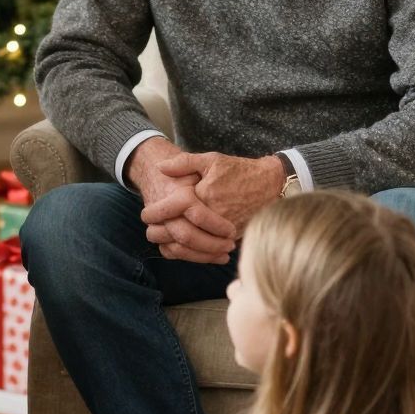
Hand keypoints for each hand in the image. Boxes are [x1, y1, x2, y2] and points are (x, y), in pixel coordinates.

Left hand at [127, 137, 235, 264]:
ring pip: (191, 247)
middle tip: (149, 231)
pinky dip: (191, 253)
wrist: (269, 185)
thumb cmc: (239, 170)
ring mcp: (222, 230)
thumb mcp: (212, 160)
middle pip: (178, 232)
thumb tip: (160, 167)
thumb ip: (184, 163)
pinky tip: (180, 247)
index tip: (145, 213)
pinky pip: (206, 252)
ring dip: (173, 246)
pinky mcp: (230, 239)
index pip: (173, 208)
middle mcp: (213, 216)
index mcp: (205, 195)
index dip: (155, 212)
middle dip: (159, 233)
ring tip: (162, 240)